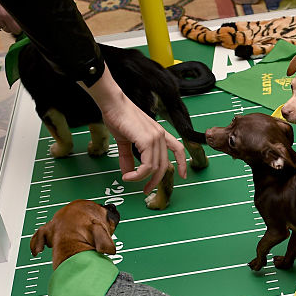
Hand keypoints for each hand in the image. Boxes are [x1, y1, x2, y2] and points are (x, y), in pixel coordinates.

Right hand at [0, 0, 21, 33]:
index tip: (22, 23)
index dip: (20, 26)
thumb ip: (21, 7)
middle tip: (14, 17)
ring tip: (5, 10)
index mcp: (7, 12)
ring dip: (2, 20)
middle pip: (7, 29)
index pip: (16, 29)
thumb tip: (29, 14)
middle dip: (12, 24)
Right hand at [82, 68, 187, 193]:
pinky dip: (138, 175)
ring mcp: (156, 138)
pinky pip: (147, 165)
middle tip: (145, 190)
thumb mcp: (125, 141)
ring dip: (142, 178)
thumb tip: (127, 173)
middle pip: (164, 166)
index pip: (177, 148)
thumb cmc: (118, 118)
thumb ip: (128, 157)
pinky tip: (129, 176)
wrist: (113, 105)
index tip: (183, 175)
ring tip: (129, 179)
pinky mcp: (148, 140)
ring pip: (155, 168)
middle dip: (155, 181)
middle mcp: (160, 136)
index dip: (182, 163)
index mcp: (158, 134)